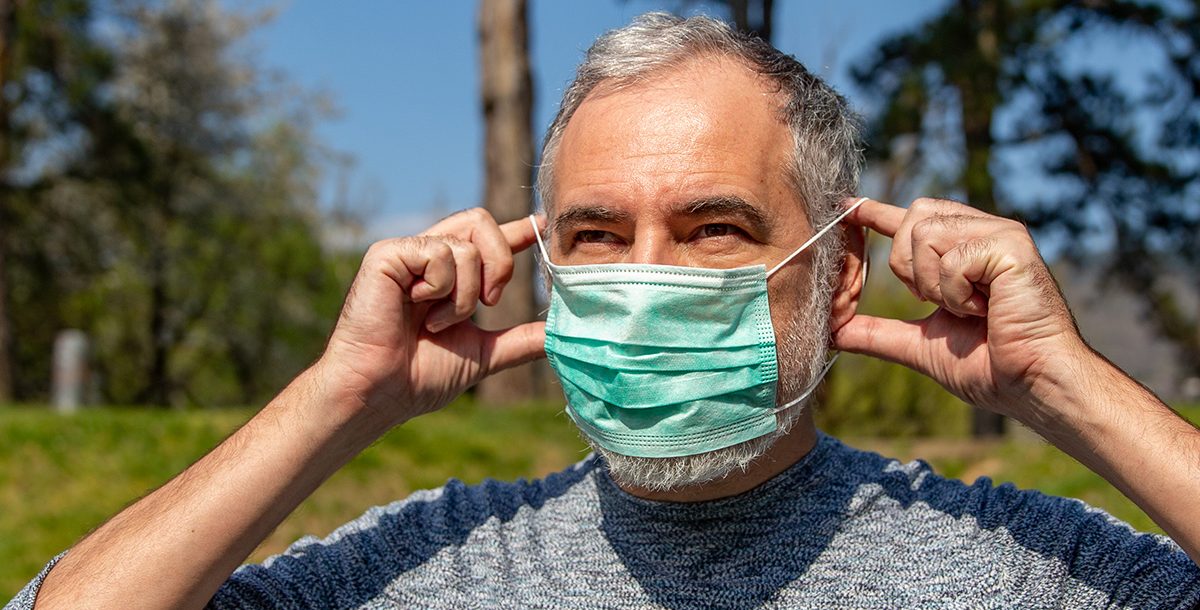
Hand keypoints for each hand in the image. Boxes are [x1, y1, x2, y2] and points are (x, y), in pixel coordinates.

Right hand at [318, 208, 546, 425]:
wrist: (382, 392)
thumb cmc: (420, 377)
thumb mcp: (484, 354)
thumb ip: (521, 340)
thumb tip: (562, 335)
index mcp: (448, 277)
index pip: (486, 240)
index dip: (515, 230)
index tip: (541, 224)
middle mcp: (427, 258)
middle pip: (481, 223)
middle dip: (499, 263)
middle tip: (489, 301)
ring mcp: (407, 253)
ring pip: (466, 245)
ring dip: (463, 295)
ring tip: (436, 323)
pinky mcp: (387, 254)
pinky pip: (439, 253)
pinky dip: (440, 288)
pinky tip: (415, 308)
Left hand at [832, 197, 1090, 422]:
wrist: (1032, 385)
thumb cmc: (990, 367)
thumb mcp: (920, 345)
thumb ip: (877, 333)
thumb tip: (833, 333)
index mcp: (962, 250)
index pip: (910, 219)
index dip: (875, 212)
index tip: (844, 209)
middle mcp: (981, 232)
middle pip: (912, 218)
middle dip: (909, 268)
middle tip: (942, 303)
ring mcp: (999, 234)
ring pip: (925, 234)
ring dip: (934, 284)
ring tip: (970, 308)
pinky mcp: (1011, 244)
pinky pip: (951, 258)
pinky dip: (956, 293)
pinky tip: (985, 309)